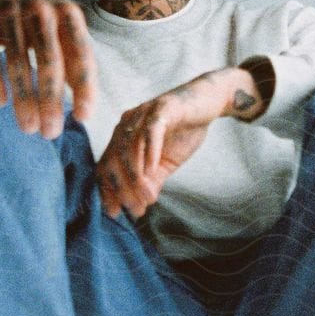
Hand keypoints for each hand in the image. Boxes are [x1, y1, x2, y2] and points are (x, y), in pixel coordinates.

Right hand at [0, 0, 96, 137]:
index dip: (84, 88)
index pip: (81, 54)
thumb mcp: (65, 23)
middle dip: (50, 102)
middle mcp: (40, 10)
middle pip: (48, 63)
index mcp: (68, 13)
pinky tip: (0, 102)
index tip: (83, 118)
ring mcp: (9, 12)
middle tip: (50, 132)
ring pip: (18, 64)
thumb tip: (83, 104)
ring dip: (23, 101)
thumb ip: (75, 57)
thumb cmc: (43, 8)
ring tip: (28, 128)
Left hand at [96, 72, 233, 220]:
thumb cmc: (184, 131)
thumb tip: (142, 205)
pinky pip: (150, 132)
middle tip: (137, 208)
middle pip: (114, 159)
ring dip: (137, 176)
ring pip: (130, 148)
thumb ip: (152, 180)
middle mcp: (127, 123)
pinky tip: (153, 172)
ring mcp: (142, 114)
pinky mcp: (161, 108)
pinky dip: (150, 153)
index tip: (116, 213)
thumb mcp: (166, 162)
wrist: (208, 102)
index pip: (106, 165)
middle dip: (123, 188)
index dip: (108, 191)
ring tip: (148, 196)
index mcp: (122, 136)